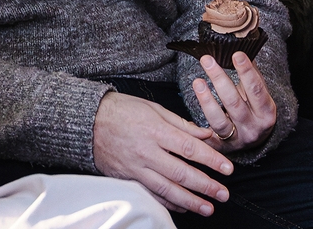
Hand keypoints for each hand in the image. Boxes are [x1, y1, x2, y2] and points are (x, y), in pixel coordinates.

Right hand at [93, 91, 232, 215]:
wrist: (87, 120)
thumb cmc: (121, 110)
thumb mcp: (151, 107)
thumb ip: (180, 123)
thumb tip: (206, 134)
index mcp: (154, 129)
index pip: (189, 147)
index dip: (211, 159)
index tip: (228, 169)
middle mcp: (146, 151)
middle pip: (181, 172)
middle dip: (206, 185)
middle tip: (223, 194)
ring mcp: (136, 167)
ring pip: (168, 189)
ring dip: (191, 201)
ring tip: (208, 208)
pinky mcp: (128, 177)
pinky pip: (152, 194)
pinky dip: (169, 203)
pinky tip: (183, 207)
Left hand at [191, 52, 276, 151]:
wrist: (255, 137)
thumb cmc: (253, 107)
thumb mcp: (256, 92)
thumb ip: (249, 73)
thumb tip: (238, 44)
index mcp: (266, 112)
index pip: (257, 90)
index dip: (247, 72)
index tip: (236, 54)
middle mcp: (254, 128)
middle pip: (235, 103)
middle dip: (220, 80)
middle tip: (206, 59)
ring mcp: (238, 139)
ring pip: (219, 121)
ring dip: (206, 101)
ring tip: (197, 81)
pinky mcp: (222, 147)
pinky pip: (208, 139)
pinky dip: (199, 132)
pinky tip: (188, 121)